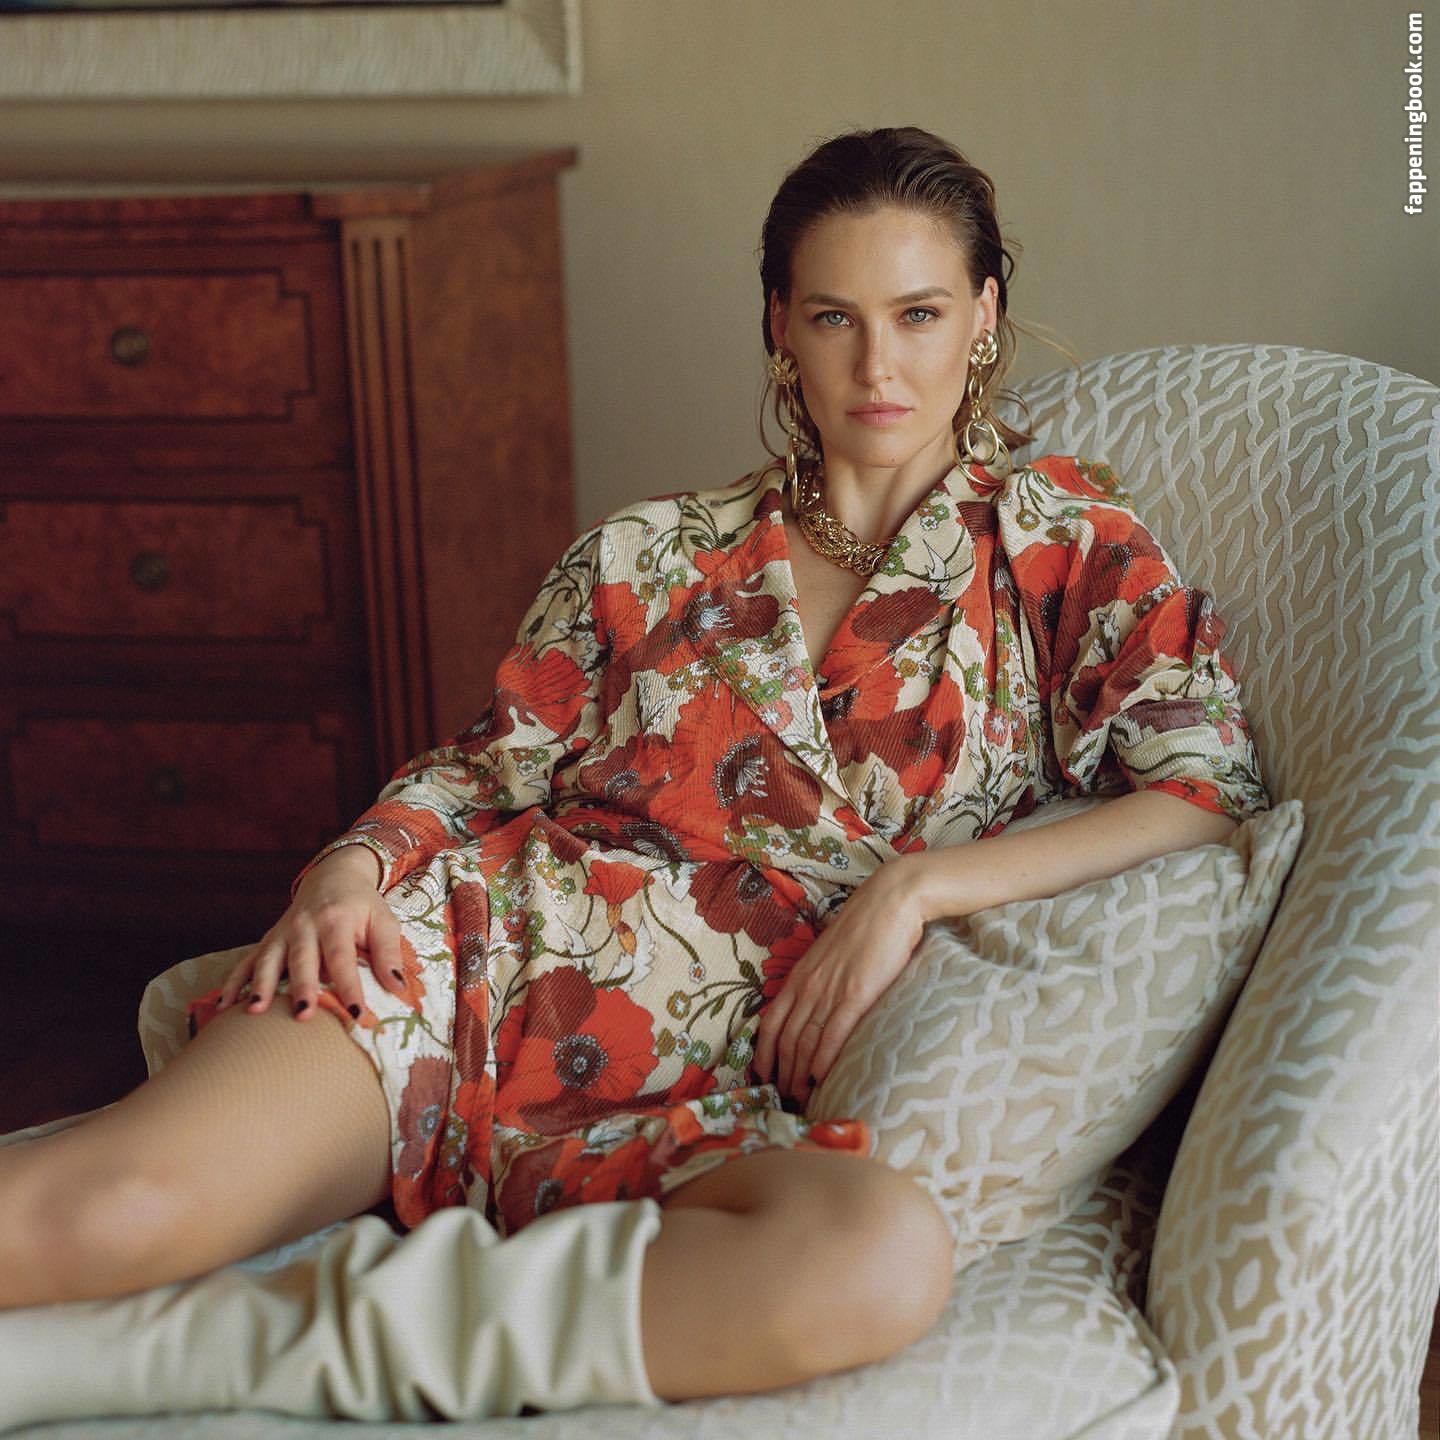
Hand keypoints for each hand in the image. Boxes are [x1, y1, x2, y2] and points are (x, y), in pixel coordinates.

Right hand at [216, 845, 405, 1021]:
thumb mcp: (384, 921)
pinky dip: (234, 982)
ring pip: (269, 960)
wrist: (333, 876)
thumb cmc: (362, 906)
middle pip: (302, 959)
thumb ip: (389, 953)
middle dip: (301, 988)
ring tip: (255, 1011)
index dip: (349, 986)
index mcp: (336, 920)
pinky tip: (224, 1006)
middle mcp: (305, 926)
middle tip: (302, 1015)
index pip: (343, 958)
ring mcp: (282, 933)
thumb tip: (399, 989)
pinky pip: (246, 961)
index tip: (357, 1014)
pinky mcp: (268, 940)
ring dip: (261, 985)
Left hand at [751, 857, 927, 1106]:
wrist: (890, 901)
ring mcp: (830, 990)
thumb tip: (819, 1007)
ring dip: (799, 1075)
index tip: (764, 1078)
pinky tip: (819, 1079)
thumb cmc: (866, 927)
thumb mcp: (831, 955)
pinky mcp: (856, 993)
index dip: (764, 1054)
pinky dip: (822, 1060)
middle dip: (781, 1074)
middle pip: (785, 1040)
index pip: (771, 1022)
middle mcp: (808, 985)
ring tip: (800, 1100)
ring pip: (804, 1042)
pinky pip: (832, 1033)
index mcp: (800, 975)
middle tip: (783, 1101)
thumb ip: (821, 980)